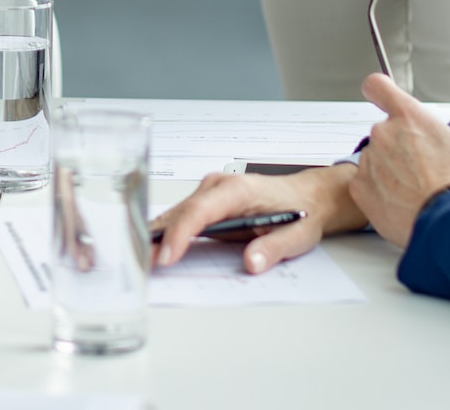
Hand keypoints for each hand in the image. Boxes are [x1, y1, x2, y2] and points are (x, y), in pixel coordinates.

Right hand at [149, 164, 366, 276]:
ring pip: (177, 214)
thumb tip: (252, 262)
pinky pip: (183, 217)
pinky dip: (168, 233)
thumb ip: (273, 249)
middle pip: (181, 213)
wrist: (309, 197)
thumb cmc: (301, 211)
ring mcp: (210, 192)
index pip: (200, 211)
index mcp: (238, 190)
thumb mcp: (297, 235)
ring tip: (140, 260)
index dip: (180, 235)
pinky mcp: (208, 202)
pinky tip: (153, 248)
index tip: (167, 257)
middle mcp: (218, 186)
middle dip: (159, 238)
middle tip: (141, 264)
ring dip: (158, 236)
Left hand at [351, 72, 449, 249]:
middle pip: (383, 135)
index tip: (380, 97)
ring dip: (387, 172)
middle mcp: (383, 132)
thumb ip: (430, 131)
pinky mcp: (359, 186)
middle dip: (396, 148)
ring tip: (411, 191)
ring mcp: (369, 159)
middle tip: (417, 169)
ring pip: (375, 161)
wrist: (444, 219)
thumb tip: (427, 136)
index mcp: (407, 116)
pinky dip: (378, 193)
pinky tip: (398, 202)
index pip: (378, 86)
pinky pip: (365, 184)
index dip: (379, 92)